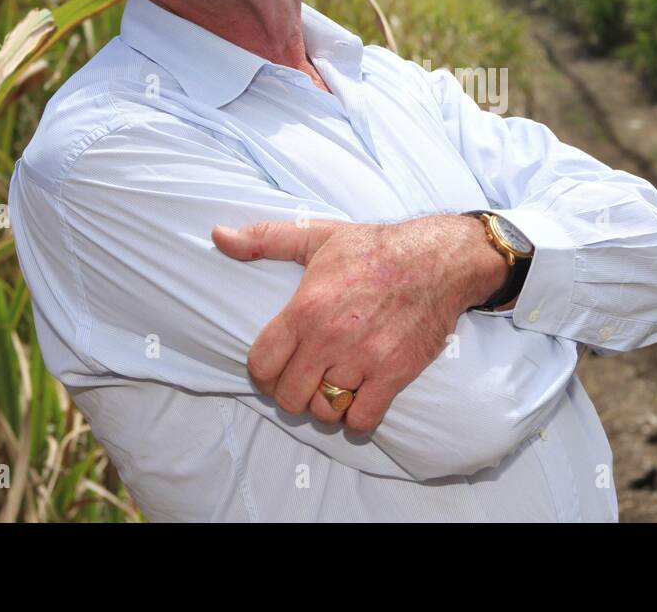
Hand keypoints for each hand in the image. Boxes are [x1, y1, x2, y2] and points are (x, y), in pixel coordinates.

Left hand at [211, 214, 508, 432]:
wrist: (438, 260)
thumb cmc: (375, 248)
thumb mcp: (317, 236)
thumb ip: (266, 239)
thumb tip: (219, 237)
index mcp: (306, 308)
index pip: (261, 364)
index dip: (262, 373)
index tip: (274, 369)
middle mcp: (330, 338)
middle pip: (288, 395)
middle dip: (290, 393)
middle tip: (303, 381)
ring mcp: (363, 360)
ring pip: (323, 410)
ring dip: (323, 406)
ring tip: (330, 390)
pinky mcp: (394, 375)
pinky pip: (361, 420)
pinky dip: (355, 420)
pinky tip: (358, 402)